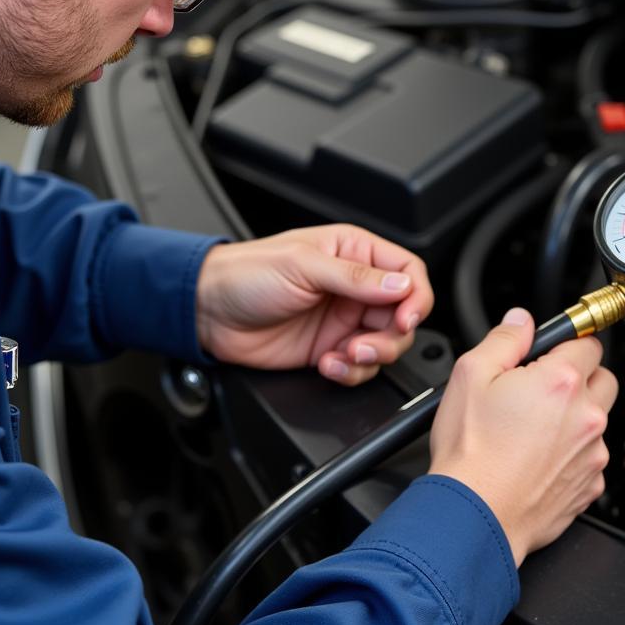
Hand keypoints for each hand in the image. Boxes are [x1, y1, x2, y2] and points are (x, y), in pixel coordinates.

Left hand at [195, 224, 432, 385]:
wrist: (208, 311)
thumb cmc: (247, 273)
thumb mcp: (303, 266)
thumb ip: (356, 278)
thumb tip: (402, 286)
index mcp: (353, 252)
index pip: (406, 270)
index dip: (416, 295)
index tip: (407, 317)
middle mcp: (353, 286)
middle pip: (402, 314)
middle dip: (392, 335)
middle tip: (367, 343)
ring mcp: (342, 320)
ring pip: (385, 344)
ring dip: (371, 356)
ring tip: (344, 355)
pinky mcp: (329, 349)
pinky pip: (359, 367)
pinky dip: (350, 372)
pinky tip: (327, 364)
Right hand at [428, 307, 617, 566]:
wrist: (476, 514)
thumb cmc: (470, 450)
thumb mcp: (470, 374)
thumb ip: (504, 338)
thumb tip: (521, 320)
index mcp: (560, 381)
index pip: (589, 342)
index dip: (567, 343)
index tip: (552, 351)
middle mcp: (586, 416)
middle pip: (604, 378)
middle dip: (579, 376)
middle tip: (543, 386)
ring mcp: (592, 454)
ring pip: (597, 420)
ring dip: (576, 416)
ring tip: (533, 427)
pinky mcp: (590, 486)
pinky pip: (590, 457)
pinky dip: (572, 453)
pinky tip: (537, 457)